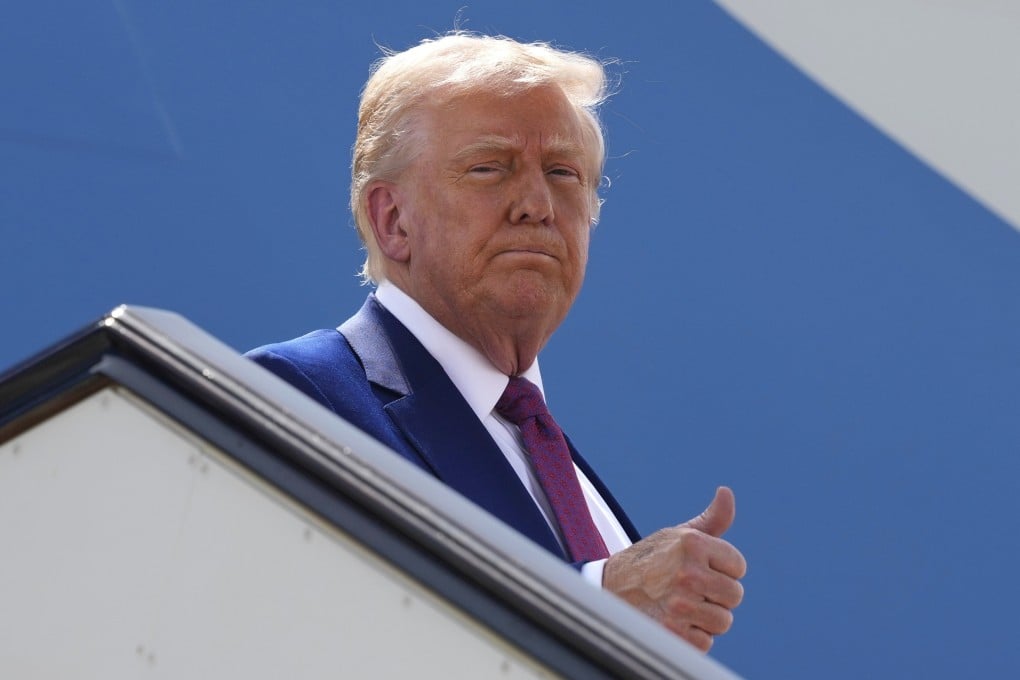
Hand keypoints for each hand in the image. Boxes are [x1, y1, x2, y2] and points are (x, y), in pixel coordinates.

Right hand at [602, 486, 746, 651]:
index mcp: (692, 544)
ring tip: (681, 606)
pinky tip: (672, 621)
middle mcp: (687, 572)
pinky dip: (692, 636)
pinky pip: (706, 641)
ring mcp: (680, 604)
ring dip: (705, 618)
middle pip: (735, 595)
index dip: (721, 570)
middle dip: (716, 596)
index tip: (700, 569)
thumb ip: (711, 519)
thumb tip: (726, 492)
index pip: (738, 566)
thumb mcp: (678, 535)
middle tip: (690, 590)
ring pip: (723, 621)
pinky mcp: (672, 632)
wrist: (608, 587)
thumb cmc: (650, 560)